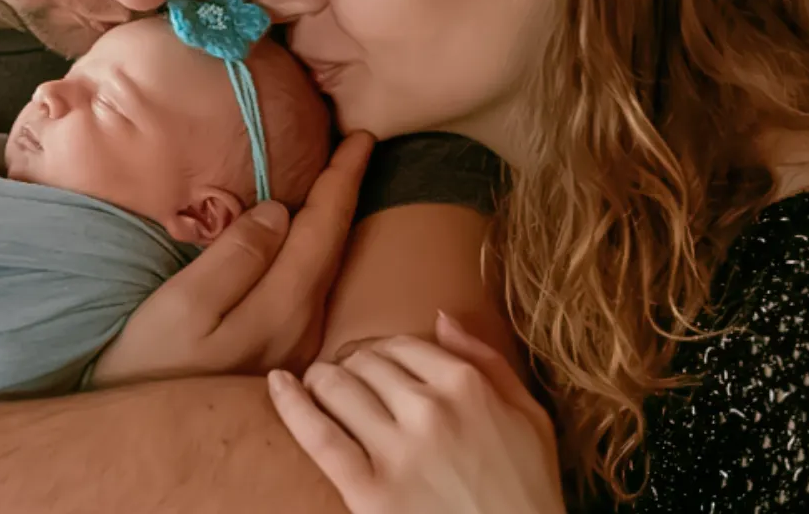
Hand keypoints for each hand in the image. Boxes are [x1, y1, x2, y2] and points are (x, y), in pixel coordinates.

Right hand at [91, 132, 372, 385]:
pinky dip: (316, 253)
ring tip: (336, 184)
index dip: (344, 179)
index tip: (363, 136)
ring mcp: (298, 346)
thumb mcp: (186, 304)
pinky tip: (308, 241)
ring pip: (326, 271)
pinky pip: (311, 290)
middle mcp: (305, 327)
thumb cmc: (150, 362)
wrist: (147, 436)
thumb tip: (279, 211)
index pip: (326, 228)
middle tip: (356, 148)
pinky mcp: (282, 356)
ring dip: (333, 224)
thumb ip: (238, 256)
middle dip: (346, 195)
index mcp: (285, 307)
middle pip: (334, 248)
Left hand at [268, 312, 563, 513]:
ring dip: (321, 382)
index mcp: (468, 385)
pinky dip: (291, 404)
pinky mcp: (369, 491)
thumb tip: (442, 317)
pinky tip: (279, 385)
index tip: (374, 368)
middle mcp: (430, 409)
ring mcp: (398, 451)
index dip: (382, 354)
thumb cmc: (527, 490)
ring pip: (336, 386)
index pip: (401, 344)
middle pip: (364, 362)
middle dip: (351, 367)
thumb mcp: (530, 417)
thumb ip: (488, 360)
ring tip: (319, 391)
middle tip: (348, 384)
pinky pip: (317, 435)